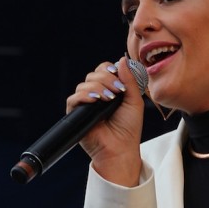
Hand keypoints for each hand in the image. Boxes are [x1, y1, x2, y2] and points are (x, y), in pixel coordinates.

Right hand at [66, 57, 144, 184]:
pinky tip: (95, 100)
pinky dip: (84, 96)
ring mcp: (85, 104)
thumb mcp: (134, 101)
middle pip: (94, 74)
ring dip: (98, 88)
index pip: (104, 70)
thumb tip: (122, 58)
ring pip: (84, 84)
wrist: (121, 149)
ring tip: (109, 99)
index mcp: (109, 90)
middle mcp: (96, 95)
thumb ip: (130, 80)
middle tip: (118, 91)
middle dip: (106, 79)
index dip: (110, 70)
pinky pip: (74, 99)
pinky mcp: (76, 115)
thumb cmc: (129, 129)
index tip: (119, 78)